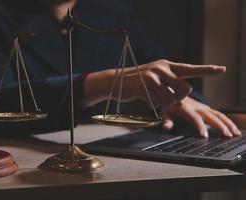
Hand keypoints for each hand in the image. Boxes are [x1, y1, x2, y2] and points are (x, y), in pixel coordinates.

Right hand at [82, 59, 225, 107]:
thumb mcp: (155, 77)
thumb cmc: (137, 82)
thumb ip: (170, 82)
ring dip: (165, 103)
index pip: (190, 68)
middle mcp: (161, 68)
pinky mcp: (144, 87)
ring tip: (153, 97)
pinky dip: (153, 105)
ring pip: (172, 99)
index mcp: (166, 65)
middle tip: (165, 97)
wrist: (114, 81)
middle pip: (184, 89)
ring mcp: (152, 77)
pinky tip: (144, 97)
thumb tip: (183, 95)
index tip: (223, 69)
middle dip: (178, 98)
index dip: (207, 70)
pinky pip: (157, 103)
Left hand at [161, 96, 240, 137]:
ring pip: (218, 115)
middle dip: (219, 126)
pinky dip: (228, 122)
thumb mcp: (164, 111)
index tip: (205, 136)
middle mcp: (197, 107)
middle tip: (227, 136)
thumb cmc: (168, 103)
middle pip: (210, 117)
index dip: (200, 126)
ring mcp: (204, 108)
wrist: (172, 89)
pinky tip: (235, 131)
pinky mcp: (207, 109)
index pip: (194, 118)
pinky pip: (220, 115)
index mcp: (186, 108)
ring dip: (227, 124)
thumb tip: (166, 128)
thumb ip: (166, 120)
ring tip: (234, 134)